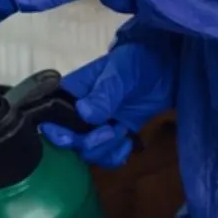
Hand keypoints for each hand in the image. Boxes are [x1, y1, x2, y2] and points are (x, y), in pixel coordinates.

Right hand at [42, 36, 175, 166]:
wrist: (164, 67)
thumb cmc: (136, 61)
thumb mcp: (119, 74)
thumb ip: (103, 94)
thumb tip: (84, 113)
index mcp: (73, 93)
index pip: (53, 117)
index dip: (57, 131)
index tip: (70, 137)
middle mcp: (80, 112)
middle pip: (71, 141)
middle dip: (88, 143)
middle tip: (112, 130)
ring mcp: (97, 125)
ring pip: (88, 151)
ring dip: (104, 149)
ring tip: (123, 132)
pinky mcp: (115, 133)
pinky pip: (107, 155)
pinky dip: (116, 156)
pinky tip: (128, 144)